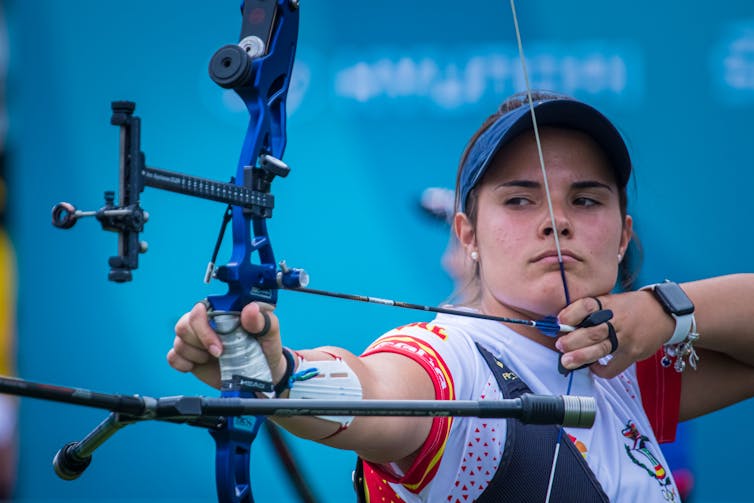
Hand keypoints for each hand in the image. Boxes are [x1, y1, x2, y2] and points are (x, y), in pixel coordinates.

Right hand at [168, 301, 286, 388]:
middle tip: (219, 354)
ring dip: (195, 355)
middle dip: (200, 343)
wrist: (264, 372)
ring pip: (178, 341)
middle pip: (184, 325)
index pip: (200, 309)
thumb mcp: (270, 332)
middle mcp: (206, 323)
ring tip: (216, 359)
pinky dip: (182, 363)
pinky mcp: (190, 356)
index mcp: (222, 311)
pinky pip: (172, 356)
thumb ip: (262, 320)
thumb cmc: (266, 347)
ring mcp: (196, 340)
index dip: (204, 329)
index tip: (219, 347)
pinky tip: (198, 365)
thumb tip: (250, 309)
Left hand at [556, 291, 672, 377]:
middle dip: (572, 341)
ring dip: (581, 357)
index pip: (586, 306)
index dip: (571, 313)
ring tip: (567, 362)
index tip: (559, 321)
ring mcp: (626, 338)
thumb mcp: (612, 300)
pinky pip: (614, 367)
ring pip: (600, 349)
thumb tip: (566, 323)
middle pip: (591, 331)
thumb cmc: (632, 307)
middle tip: (560, 346)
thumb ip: (593, 310)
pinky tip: (592, 367)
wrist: (663, 312)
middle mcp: (617, 320)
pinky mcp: (632, 353)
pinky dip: (601, 370)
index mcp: (608, 304)